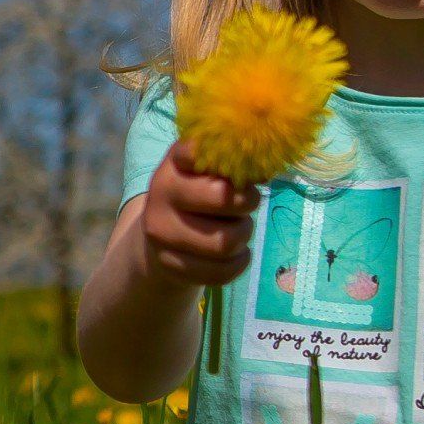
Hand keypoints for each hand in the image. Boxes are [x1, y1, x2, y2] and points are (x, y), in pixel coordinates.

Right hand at [139, 143, 257, 289]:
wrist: (162, 237)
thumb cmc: (198, 197)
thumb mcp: (208, 171)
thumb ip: (233, 164)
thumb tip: (263, 171)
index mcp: (173, 164)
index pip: (202, 152)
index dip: (231, 161)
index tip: (239, 171)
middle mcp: (160, 195)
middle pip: (223, 196)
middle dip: (246, 202)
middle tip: (246, 204)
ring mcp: (161, 233)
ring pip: (226, 241)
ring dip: (244, 235)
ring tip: (238, 229)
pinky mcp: (170, 264)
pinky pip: (222, 270)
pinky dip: (240, 262)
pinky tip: (236, 253)